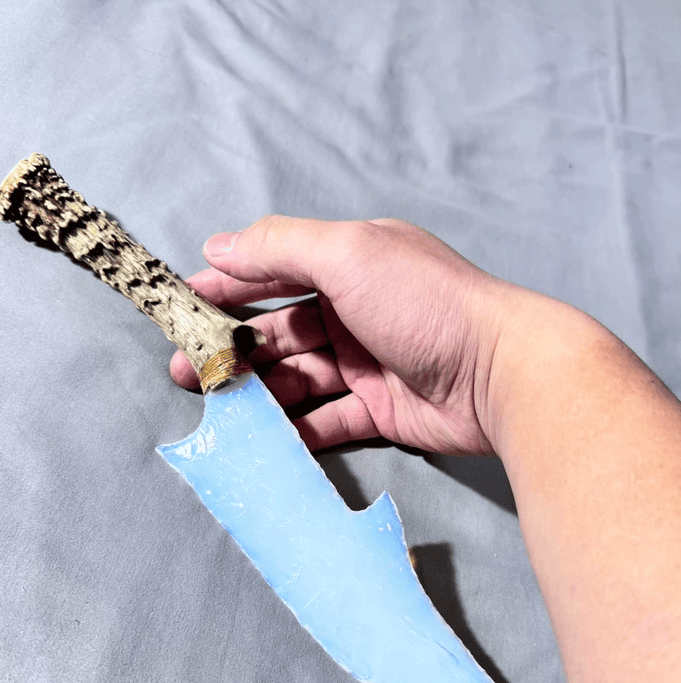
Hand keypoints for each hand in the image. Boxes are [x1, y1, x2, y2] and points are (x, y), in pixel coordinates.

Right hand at [170, 215, 525, 453]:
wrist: (500, 373)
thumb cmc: (423, 303)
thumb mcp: (347, 254)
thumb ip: (279, 248)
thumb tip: (219, 245)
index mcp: (349, 266)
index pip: (274, 273)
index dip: (226, 288)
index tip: (182, 306)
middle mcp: (355, 312)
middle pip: (279, 331)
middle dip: (233, 349)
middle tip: (187, 369)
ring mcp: (367, 364)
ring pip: (297, 377)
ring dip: (257, 390)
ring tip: (216, 406)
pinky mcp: (379, 410)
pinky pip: (326, 418)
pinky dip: (295, 427)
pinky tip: (262, 437)